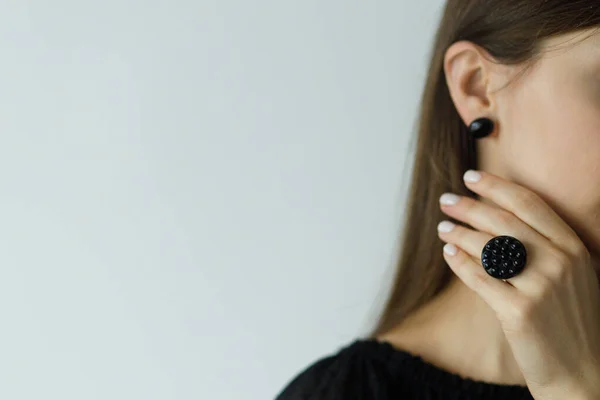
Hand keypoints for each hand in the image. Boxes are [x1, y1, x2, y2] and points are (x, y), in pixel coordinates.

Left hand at [437, 169, 599, 398]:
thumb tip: (497, 220)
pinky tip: (449, 253)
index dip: (496, 187)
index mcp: (574, 248)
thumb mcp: (574, 276)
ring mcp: (540, 287)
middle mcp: (559, 263)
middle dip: (469, 206)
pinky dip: (460, 263)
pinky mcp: (518, 312)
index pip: (529, 204)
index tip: (471, 177)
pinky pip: (480, 278)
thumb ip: (547, 247)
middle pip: (503, 222)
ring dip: (459, 233)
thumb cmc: (573, 321)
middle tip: (446, 200)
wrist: (586, 374)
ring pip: (487, 247)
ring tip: (442, 227)